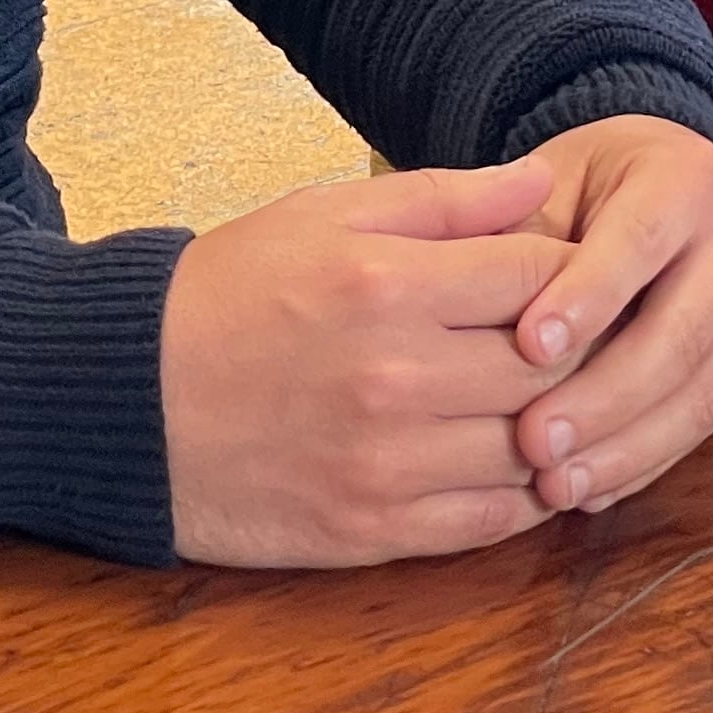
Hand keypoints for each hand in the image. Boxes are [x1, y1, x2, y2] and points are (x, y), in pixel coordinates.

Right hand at [160, 157, 577, 566]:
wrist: (127, 401)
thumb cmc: (229, 292)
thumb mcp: (326, 215)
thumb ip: (443, 200)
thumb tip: (541, 184)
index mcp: (386, 284)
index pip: (542, 278)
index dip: (577, 270)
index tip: (576, 272)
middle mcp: (395, 378)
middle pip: (552, 366)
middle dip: (581, 349)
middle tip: (585, 337)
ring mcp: (386, 463)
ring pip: (532, 448)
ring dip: (560, 425)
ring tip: (559, 398)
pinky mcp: (372, 529)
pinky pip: (490, 522)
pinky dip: (525, 495)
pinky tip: (522, 462)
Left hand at [496, 116, 712, 517]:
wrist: (667, 186)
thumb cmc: (590, 185)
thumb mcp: (554, 178)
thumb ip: (524, 229)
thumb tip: (475, 295)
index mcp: (688, 180)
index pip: (642, 240)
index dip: (590, 295)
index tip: (529, 346)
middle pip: (682, 332)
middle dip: (606, 395)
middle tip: (534, 441)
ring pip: (701, 393)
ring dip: (626, 448)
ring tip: (555, 484)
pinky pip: (703, 425)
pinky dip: (644, 464)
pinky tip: (589, 491)